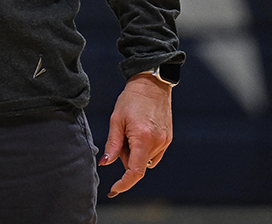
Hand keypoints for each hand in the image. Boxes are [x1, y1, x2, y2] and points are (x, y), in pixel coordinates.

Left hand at [101, 73, 173, 195]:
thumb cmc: (131, 100)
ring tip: (131, 129)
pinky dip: (143, 148)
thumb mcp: (116, 120)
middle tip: (120, 134)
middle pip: (137, 164)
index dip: (124, 183)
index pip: (135, 171)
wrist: (151, 85)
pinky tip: (139, 131)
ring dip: (134, 152)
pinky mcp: (168, 139)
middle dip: (125, 156)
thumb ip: (112, 144)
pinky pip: (153, 153)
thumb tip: (105, 163)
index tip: (114, 189)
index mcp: (143, 139)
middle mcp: (158, 143)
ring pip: (145, 159)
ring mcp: (165, 142)